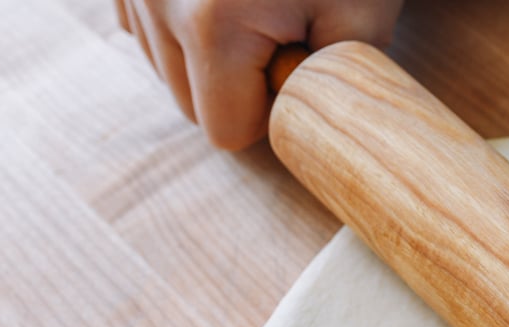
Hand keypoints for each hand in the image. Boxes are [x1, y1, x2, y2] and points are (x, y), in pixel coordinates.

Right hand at [116, 0, 403, 148]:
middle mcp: (153, 2)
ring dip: (210, 54)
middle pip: (189, 103)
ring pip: (163, 64)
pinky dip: (182, 18)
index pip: (227, 131)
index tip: (301, 67)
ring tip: (259, 2)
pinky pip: (144, 21)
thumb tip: (315, 124)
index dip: (272, 113)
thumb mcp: (364, 6)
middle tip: (287, 28)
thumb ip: (339, 82)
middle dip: (238, 85)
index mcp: (210, 26)